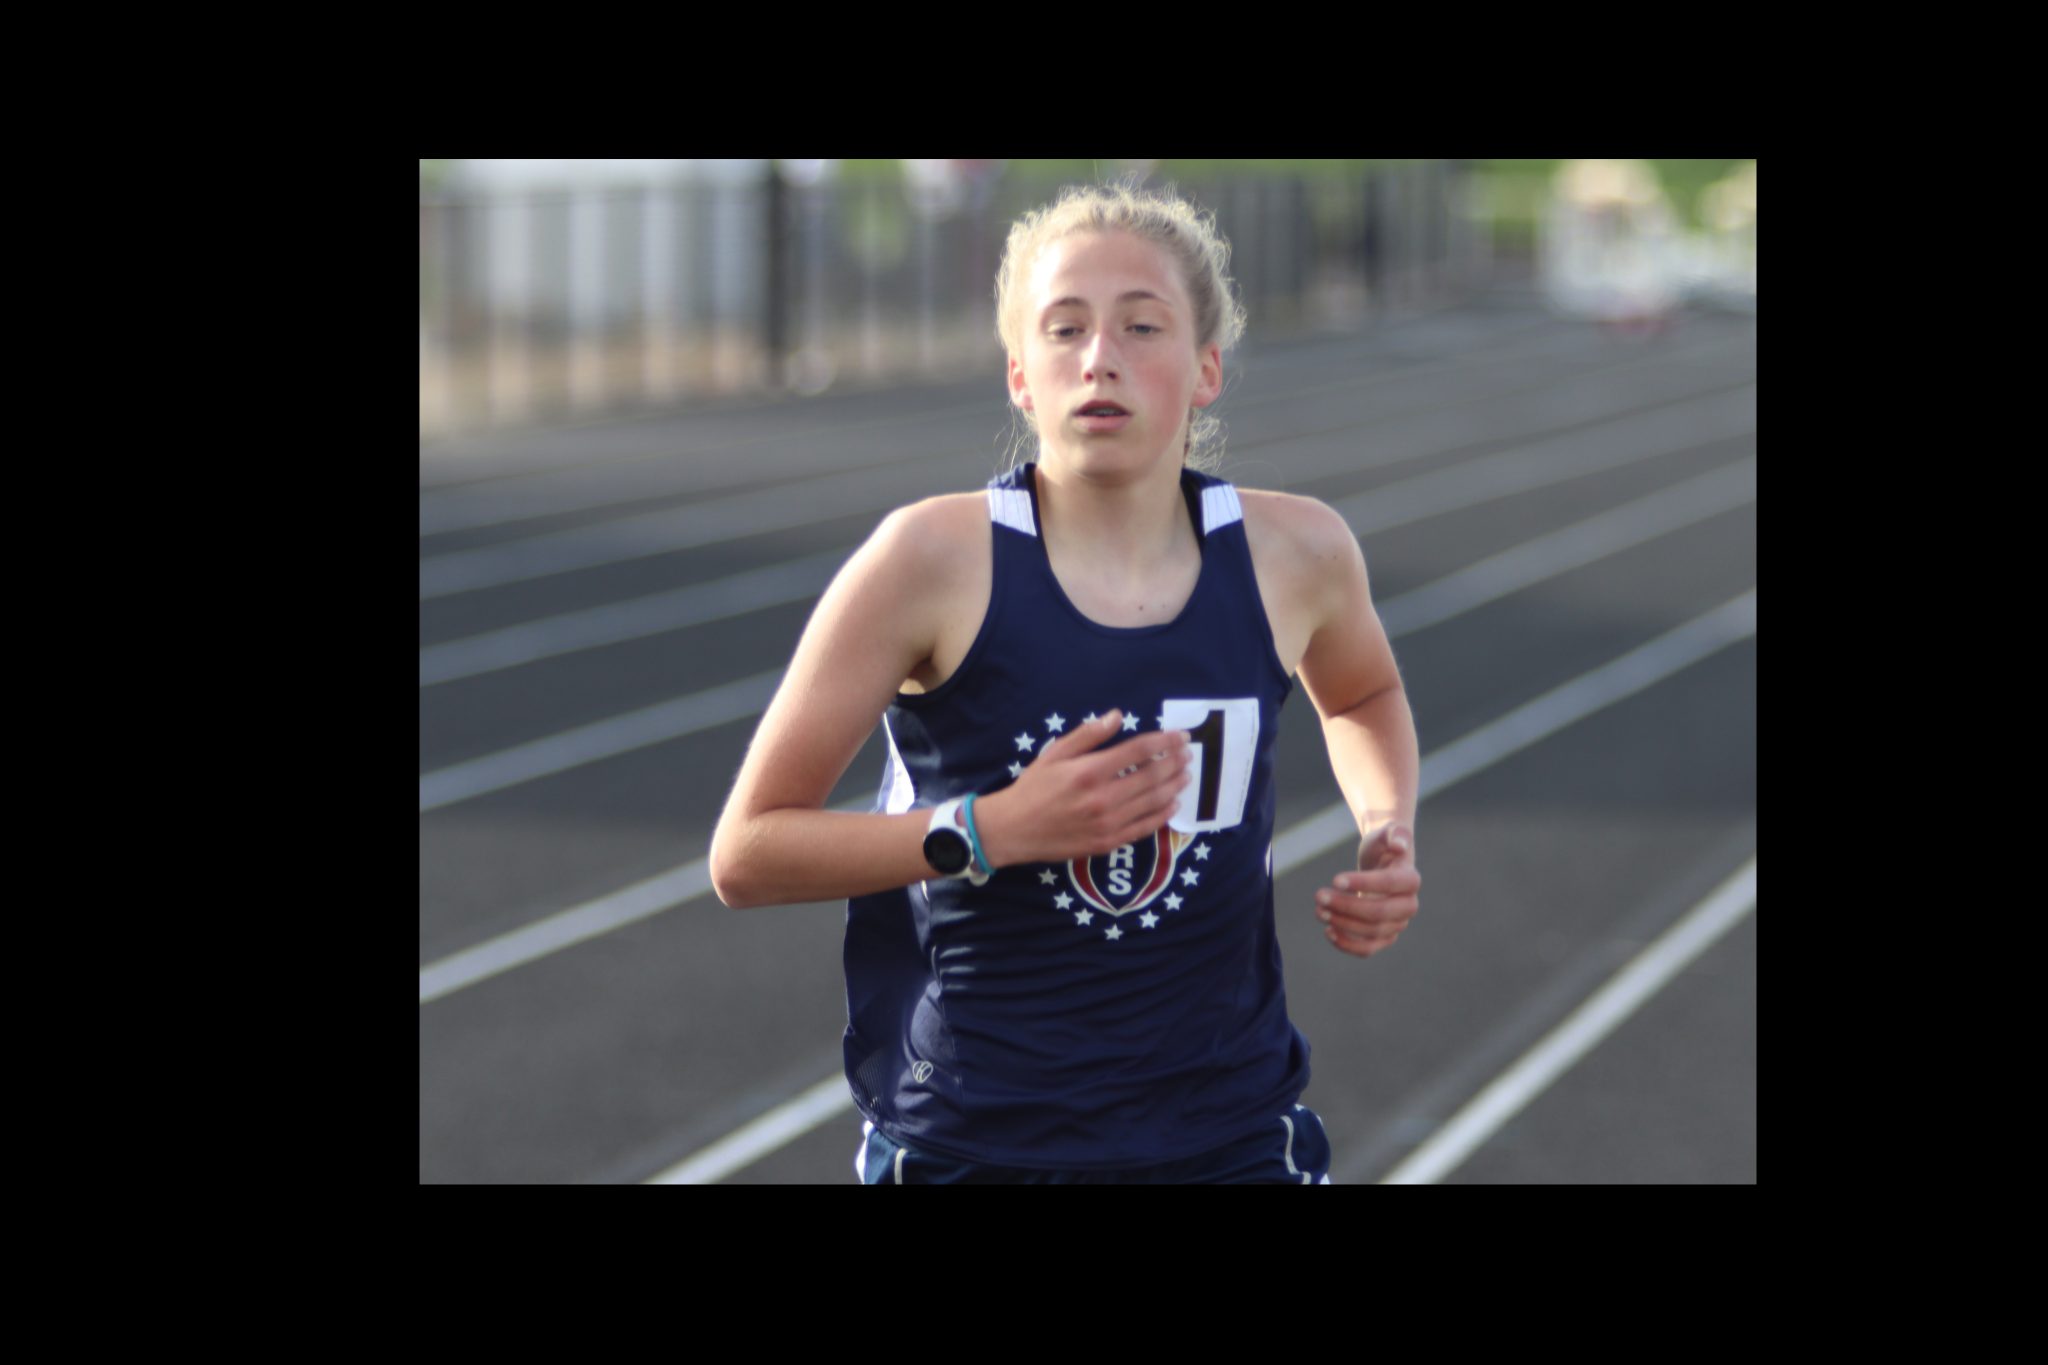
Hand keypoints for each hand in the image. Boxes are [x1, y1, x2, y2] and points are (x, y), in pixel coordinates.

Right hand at [974, 710, 1191, 868]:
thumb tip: (1118, 715)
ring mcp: (1108, 823)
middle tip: (1189, 753)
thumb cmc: (1033, 787)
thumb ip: (1088, 735)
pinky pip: (1144, 828)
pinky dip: (1163, 815)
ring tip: (1186, 774)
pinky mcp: (1108, 843)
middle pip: (1152, 776)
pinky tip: (1173, 804)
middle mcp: (1103, 798)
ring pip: (1153, 802)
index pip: (1139, 751)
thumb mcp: (1055, 754)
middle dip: (1175, 762)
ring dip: (1174, 786)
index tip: (1180, 736)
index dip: (1164, 741)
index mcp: (1090, 771)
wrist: (1014, 830)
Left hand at [1315, 823, 1418, 957]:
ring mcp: (1397, 924)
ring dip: (1342, 923)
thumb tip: (1400, 845)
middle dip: (1347, 906)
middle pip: (1379, 913)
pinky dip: (1348, 944)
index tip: (1335, 879)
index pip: (1390, 884)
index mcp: (1411, 879)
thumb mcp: (1386, 832)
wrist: (1381, 863)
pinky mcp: (1384, 937)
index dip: (1363, 883)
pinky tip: (1328, 931)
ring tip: (1319, 910)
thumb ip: (1395, 833)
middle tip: (1319, 896)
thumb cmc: (1382, 846)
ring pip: (1372, 932)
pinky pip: (1368, 949)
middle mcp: (1409, 905)